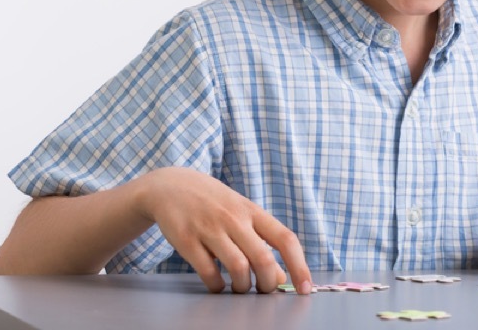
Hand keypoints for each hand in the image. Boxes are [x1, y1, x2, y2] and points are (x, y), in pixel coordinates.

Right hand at [133, 167, 311, 293]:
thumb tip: (282, 278)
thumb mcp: (241, 215)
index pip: (285, 239)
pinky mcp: (186, 240)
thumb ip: (263, 242)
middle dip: (268, 283)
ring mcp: (210, 228)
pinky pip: (208, 272)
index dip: (299, 265)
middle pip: (263, 258)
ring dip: (243, 287)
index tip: (306, 287)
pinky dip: (217, 286)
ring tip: (240, 288)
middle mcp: (234, 218)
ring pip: (238, 267)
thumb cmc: (214, 204)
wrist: (171, 186)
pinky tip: (218, 285)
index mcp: (253, 211)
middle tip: (264, 291)